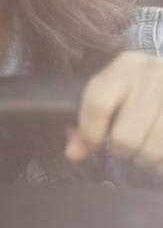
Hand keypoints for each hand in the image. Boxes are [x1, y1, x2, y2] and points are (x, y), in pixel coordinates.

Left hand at [67, 50, 162, 173]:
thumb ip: (86, 121)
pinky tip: (160, 151)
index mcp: (125, 66)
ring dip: (145, 158)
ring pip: (151, 150)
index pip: (98, 106)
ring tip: (145, 149)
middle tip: (125, 147)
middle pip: (124, 137)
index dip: (90, 134)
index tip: (93, 144)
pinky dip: (162, 161)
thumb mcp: (110, 91)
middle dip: (121, 150)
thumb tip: (74, 154)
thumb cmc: (139, 87)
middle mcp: (153, 76)